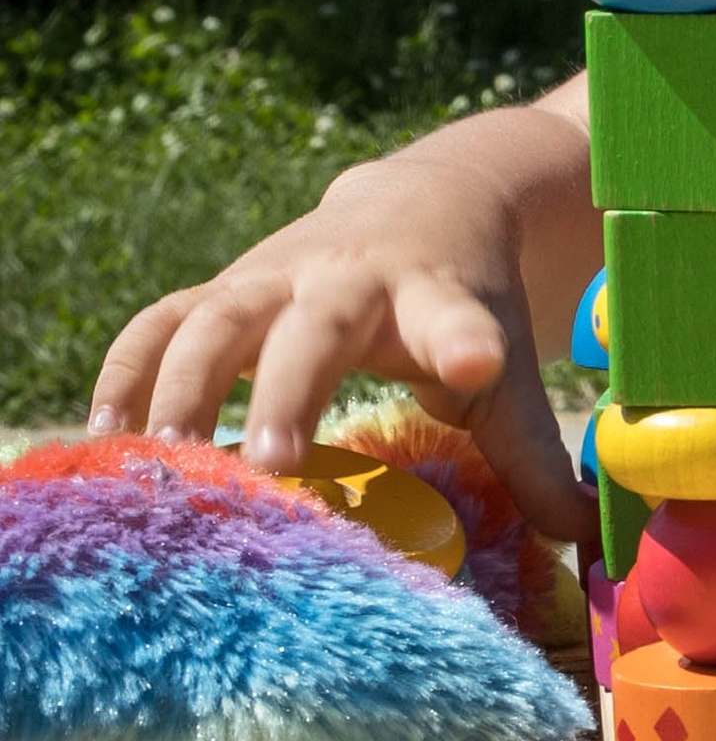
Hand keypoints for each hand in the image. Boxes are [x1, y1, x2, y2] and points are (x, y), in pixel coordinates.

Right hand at [89, 104, 598, 548]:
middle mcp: (349, 279)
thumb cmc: (466, 302)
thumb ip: (533, 454)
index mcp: (436, 295)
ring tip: (164, 461)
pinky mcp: (226, 290)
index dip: (465, 340)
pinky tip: (103, 433)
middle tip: (275, 460)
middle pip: (314, 325)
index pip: (457, 316)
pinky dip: (128, 370)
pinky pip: (162, 324)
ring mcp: (277, 279)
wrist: (425, 200)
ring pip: (218, 320)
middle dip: (290, 387)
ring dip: (187, 389)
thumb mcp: (505, 364)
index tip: (477, 361)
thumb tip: (586, 540)